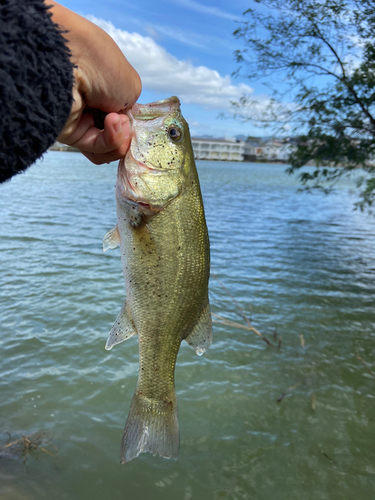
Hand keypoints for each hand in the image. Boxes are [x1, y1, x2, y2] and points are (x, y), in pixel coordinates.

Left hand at [47, 1, 140, 163]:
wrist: (72, 59)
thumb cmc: (102, 64)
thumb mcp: (131, 86)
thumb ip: (132, 111)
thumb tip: (123, 125)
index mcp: (102, 88)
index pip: (121, 117)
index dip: (131, 124)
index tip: (136, 120)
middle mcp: (89, 105)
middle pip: (116, 135)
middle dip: (128, 134)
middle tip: (127, 121)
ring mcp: (79, 121)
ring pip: (107, 147)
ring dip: (120, 139)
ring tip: (118, 121)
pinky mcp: (70, 135)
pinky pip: (97, 148)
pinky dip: (111, 140)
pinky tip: (112, 122)